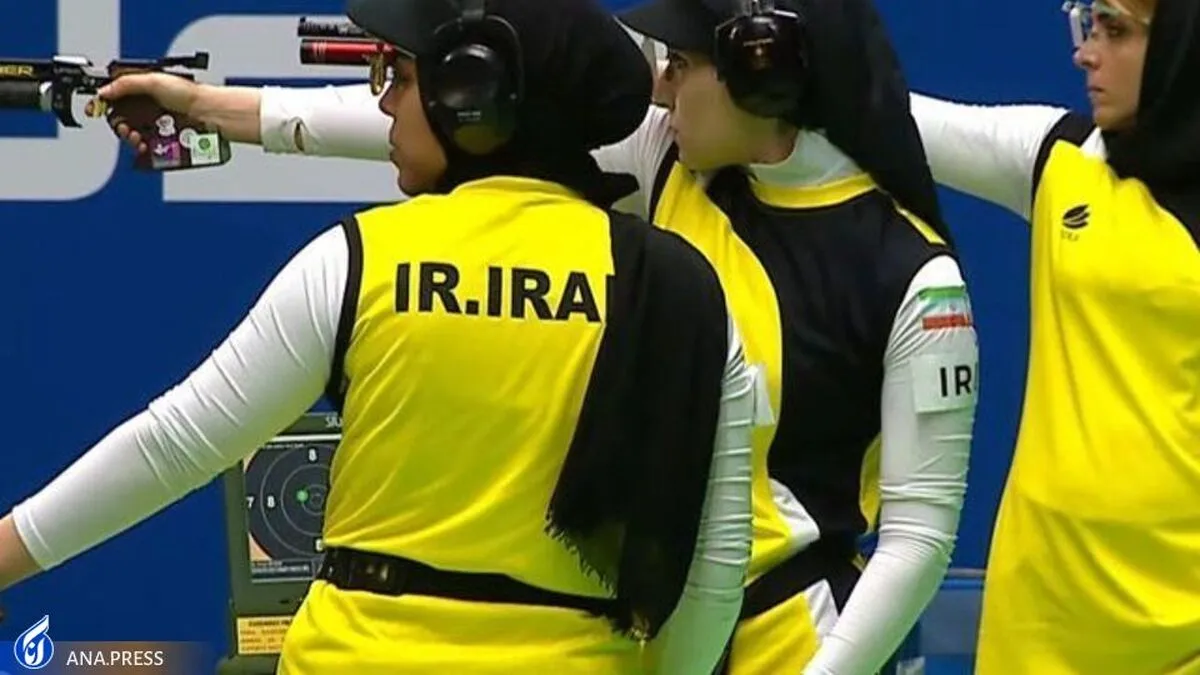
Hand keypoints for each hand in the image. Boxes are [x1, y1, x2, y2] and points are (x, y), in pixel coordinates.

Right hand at [88, 73, 202, 154]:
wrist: (210, 113)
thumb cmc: (189, 93)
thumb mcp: (153, 80)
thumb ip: (126, 84)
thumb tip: (104, 91)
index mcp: (142, 90)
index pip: (115, 97)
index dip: (103, 104)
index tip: (95, 110)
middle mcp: (147, 108)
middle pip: (121, 119)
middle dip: (119, 125)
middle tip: (125, 128)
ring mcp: (156, 125)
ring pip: (133, 135)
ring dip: (130, 138)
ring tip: (136, 138)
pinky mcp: (164, 140)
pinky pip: (148, 148)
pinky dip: (143, 149)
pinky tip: (144, 147)